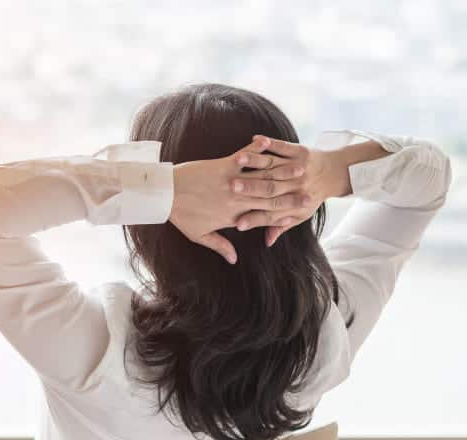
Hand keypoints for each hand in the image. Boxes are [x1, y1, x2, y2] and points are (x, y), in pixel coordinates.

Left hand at [170, 136, 311, 263]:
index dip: (284, 216)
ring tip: (301, 167)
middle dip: (291, 195)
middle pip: (269, 198)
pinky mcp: (223, 165)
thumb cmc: (179, 215)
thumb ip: (220, 246)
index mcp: (233, 217)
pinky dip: (257, 150)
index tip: (301, 214)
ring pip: (262, 178)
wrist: (162, 194)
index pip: (263, 218)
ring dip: (283, 171)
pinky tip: (269, 144)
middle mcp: (236, 200)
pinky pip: (245, 157)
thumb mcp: (198, 235)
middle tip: (311, 191)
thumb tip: (234, 260)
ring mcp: (232, 182)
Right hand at [231, 135, 352, 245]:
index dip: (255, 219)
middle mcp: (296, 186)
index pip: (271, 214)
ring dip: (255, 162)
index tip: (237, 224)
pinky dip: (270, 143)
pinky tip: (255, 138)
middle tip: (231, 188)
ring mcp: (298, 167)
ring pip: (273, 166)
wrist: (336, 174)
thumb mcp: (299, 215)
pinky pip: (283, 147)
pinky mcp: (300, 151)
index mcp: (294, 204)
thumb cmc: (312, 196)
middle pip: (270, 189)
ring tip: (238, 160)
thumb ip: (281, 226)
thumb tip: (267, 241)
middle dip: (250, 188)